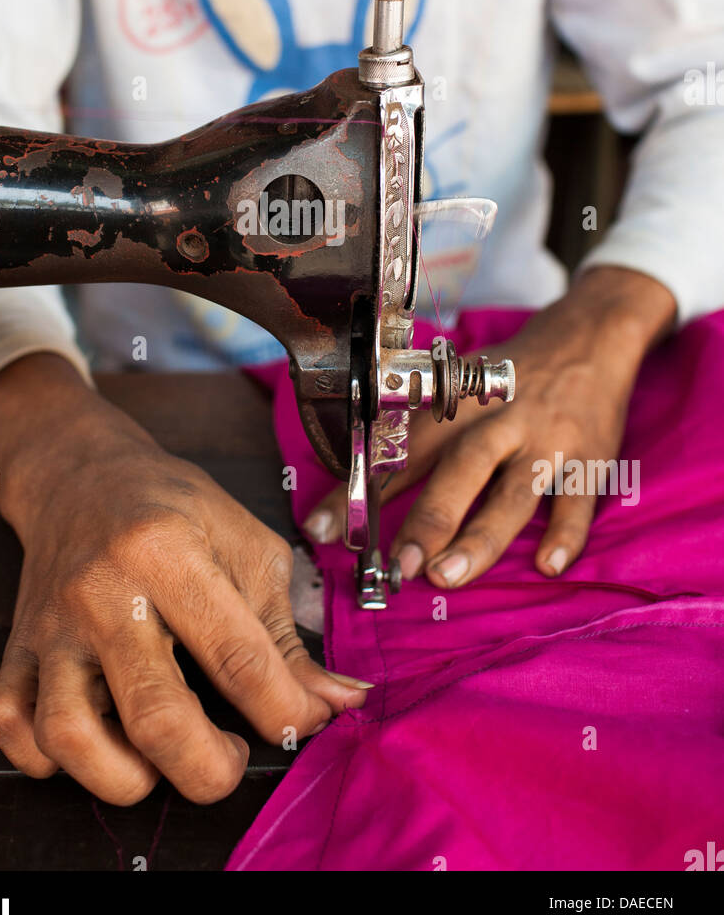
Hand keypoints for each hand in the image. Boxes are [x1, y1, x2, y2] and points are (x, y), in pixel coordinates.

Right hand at [0, 356, 369, 805]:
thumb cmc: (173, 509)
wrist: (80, 475)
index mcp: (168, 551)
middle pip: (153, 712)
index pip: (236, 654)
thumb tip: (339, 701)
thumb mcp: (246, 548)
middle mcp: (104, 591)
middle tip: (229, 761)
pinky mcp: (17, 648)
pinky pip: (10, 725)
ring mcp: (52, 626)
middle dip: (207, 768)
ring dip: (123, 776)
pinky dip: (46, 757)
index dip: (283, 707)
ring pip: (68, 734)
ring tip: (159, 764)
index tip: (302, 722)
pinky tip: (94, 745)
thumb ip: (287, 634)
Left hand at [304, 268, 675, 589]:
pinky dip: (567, 533)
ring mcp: (547, 442)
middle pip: (460, 469)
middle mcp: (499, 422)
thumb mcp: (458, 386)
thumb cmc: (508, 376)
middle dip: (428, 518)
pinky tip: (549, 565)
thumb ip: (418, 434)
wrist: (588, 338)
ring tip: (449, 576)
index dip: (361, 489)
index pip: (402, 450)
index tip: (324, 529)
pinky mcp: (590, 458)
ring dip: (480, 537)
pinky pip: (579, 500)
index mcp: (456, 405)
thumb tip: (358, 486)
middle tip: (400, 565)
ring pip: (513, 494)